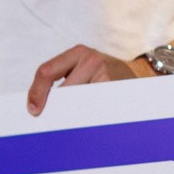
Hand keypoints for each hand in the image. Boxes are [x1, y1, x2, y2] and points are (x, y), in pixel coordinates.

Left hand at [27, 44, 142, 114]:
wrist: (139, 77)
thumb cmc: (105, 77)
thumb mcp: (84, 69)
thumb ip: (65, 80)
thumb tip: (38, 105)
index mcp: (79, 52)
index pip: (47, 71)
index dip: (37, 92)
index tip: (33, 110)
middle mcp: (92, 59)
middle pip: (62, 90)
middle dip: (55, 107)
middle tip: (50, 121)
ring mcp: (105, 74)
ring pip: (76, 102)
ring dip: (71, 114)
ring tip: (74, 121)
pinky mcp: (114, 89)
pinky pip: (91, 108)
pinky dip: (86, 116)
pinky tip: (88, 120)